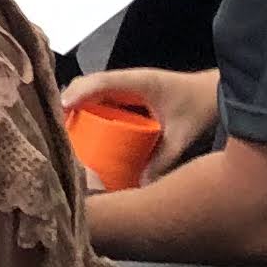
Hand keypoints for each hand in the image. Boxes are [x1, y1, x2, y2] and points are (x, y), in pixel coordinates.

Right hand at [56, 67, 220, 175]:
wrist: (213, 91)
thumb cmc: (200, 104)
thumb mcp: (182, 136)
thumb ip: (163, 160)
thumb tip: (140, 187)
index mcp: (139, 82)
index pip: (102, 82)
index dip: (79, 93)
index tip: (61, 108)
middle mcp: (128, 80)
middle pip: (88, 83)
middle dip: (69, 101)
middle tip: (53, 125)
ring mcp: (126, 85)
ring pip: (91, 89)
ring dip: (75, 105)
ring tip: (61, 129)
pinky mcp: (127, 93)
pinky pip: (100, 97)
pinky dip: (86, 109)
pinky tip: (80, 127)